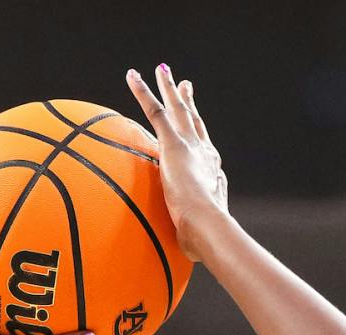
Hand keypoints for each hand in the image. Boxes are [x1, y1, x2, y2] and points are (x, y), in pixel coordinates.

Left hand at [125, 63, 228, 236]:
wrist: (208, 227)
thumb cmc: (204, 241)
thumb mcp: (197, 237)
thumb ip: (191, 237)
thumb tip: (188, 254)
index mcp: (212, 174)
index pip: (203, 150)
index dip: (199, 137)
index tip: (196, 127)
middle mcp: (205, 154)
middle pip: (194, 122)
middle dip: (189, 102)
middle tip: (185, 84)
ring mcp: (190, 146)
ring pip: (177, 109)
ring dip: (168, 88)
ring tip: (160, 69)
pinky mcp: (173, 144)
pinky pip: (155, 111)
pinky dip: (143, 92)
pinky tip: (132, 76)